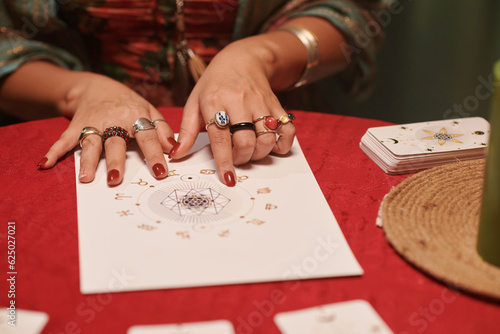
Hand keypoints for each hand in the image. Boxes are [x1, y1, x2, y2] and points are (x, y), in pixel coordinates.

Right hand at [37, 73, 177, 185]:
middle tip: (115, 179)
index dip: (155, 155)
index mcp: (136, 117)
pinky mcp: (77, 126)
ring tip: (86, 178)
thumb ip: (162, 129)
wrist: (97, 86)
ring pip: (91, 143)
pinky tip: (45, 164)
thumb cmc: (128, 103)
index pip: (148, 138)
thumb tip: (175, 148)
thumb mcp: (149, 110)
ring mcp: (93, 123)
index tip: (160, 172)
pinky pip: (65, 139)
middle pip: (115, 143)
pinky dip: (54, 151)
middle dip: (115, 161)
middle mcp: (114, 121)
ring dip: (88, 160)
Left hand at [169, 36, 295, 185]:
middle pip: (246, 141)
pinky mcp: (276, 104)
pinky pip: (287, 129)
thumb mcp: (194, 102)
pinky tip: (273, 146)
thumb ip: (186, 131)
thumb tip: (176, 155)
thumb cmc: (214, 85)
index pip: (220, 137)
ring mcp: (260, 102)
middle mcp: (239, 100)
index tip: (228, 178)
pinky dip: (283, 144)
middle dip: (242, 158)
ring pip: (266, 138)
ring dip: (259, 153)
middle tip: (236, 158)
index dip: (224, 161)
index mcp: (214, 100)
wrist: (241, 60)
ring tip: (250, 152)